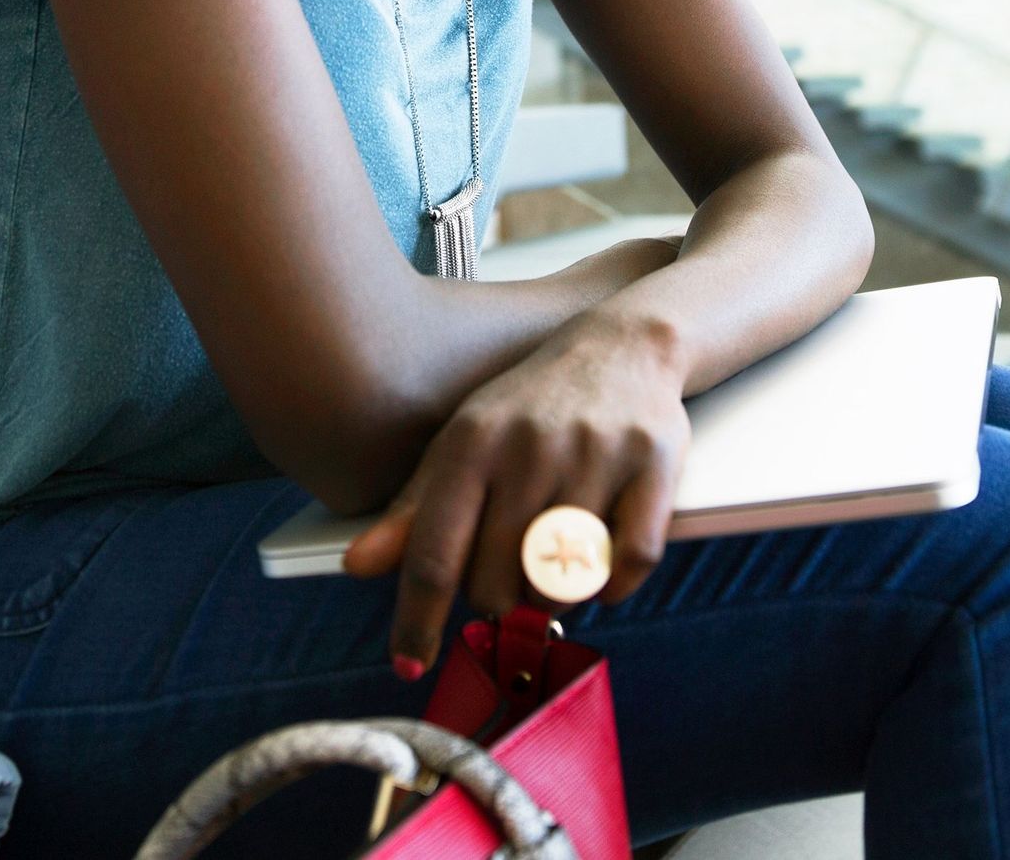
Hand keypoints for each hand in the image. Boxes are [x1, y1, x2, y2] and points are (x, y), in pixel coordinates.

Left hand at [341, 308, 690, 676]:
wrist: (622, 346)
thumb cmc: (529, 407)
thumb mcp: (463, 442)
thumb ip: (414, 509)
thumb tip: (355, 567)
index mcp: (472, 441)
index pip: (433, 553)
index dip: (416, 620)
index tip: (409, 663)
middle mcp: (530, 446)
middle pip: (496, 581)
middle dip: (494, 600)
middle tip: (505, 577)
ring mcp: (594, 454)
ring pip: (562, 583)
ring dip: (551, 597)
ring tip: (548, 565)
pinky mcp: (653, 464)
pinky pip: (629, 563)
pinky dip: (613, 583)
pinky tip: (599, 563)